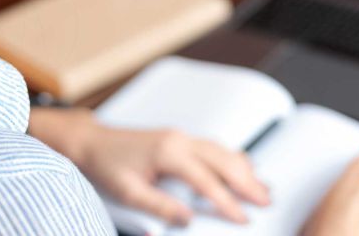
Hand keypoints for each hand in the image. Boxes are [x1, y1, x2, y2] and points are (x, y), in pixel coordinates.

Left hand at [28, 107, 269, 226]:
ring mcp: (180, 136)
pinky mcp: (178, 138)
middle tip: (266, 201)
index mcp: (169, 153)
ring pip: (221, 150)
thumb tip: (186, 220)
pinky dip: (230, 156)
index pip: (207, 181)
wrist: (92, 142)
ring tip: (262, 186)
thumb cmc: (107, 165)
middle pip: (223, 161)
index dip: (227, 202)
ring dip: (243, 168)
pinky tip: (240, 165)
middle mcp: (180, 140)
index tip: (243, 218)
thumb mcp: (128, 192)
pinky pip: (212, 145)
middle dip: (246, 182)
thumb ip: (160, 206)